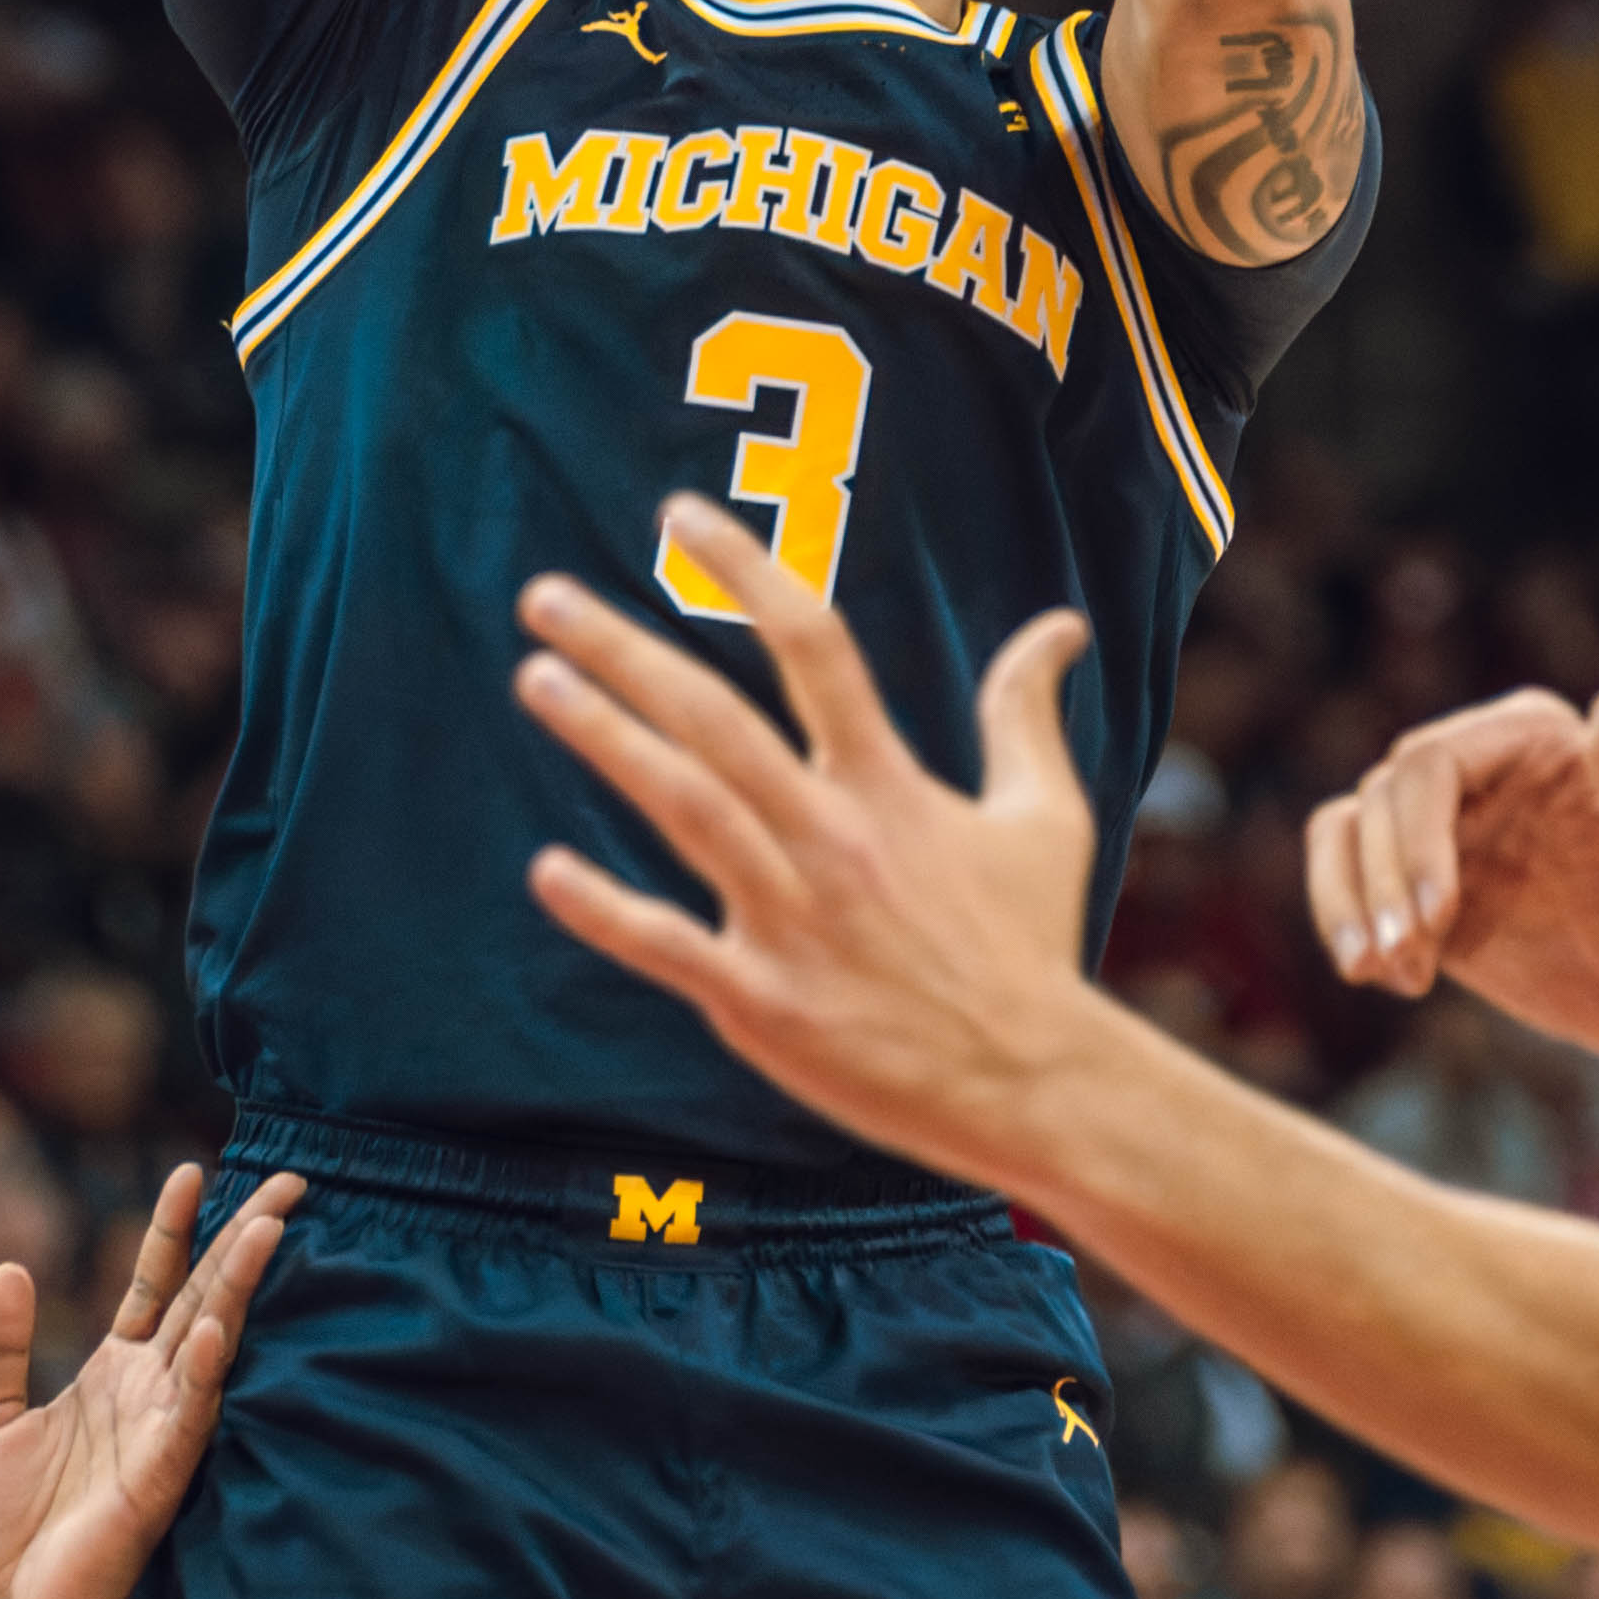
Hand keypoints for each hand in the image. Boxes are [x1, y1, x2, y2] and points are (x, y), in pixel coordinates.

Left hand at [0, 1158, 305, 1598]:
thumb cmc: (12, 1530)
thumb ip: (1, 1347)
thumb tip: (11, 1267)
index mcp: (113, 1372)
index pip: (154, 1282)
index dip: (175, 1228)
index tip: (194, 1170)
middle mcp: (150, 1390)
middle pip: (206, 1295)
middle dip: (244, 1236)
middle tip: (290, 1178)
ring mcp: (163, 1429)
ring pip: (214, 1340)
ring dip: (241, 1286)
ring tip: (269, 1227)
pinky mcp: (161, 1475)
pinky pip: (191, 1414)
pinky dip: (205, 1370)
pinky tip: (215, 1329)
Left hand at [515, 498, 1104, 1168]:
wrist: (1034, 1082)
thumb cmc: (1030, 946)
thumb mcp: (1047, 817)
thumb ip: (1026, 714)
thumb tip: (1061, 626)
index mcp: (891, 785)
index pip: (813, 646)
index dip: (747, 570)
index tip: (680, 516)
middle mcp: (834, 837)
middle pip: (716, 719)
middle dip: (625, 649)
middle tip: (543, 596)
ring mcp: (793, 920)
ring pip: (686, 807)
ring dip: (606, 739)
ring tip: (536, 678)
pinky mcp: (763, 1002)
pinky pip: (669, 947)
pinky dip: (605, 910)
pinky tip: (545, 869)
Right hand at [1302, 685, 1598, 1065]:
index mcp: (1531, 737)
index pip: (1430, 763)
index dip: (1417, 836)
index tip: (1438, 917)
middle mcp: (1478, 770)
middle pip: (1379, 799)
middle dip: (1382, 880)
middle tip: (1414, 956)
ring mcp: (1445, 831)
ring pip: (1343, 832)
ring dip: (1344, 900)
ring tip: (1376, 969)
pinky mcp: (1424, 891)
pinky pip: (1348, 885)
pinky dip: (1345, 924)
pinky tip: (1391, 981)